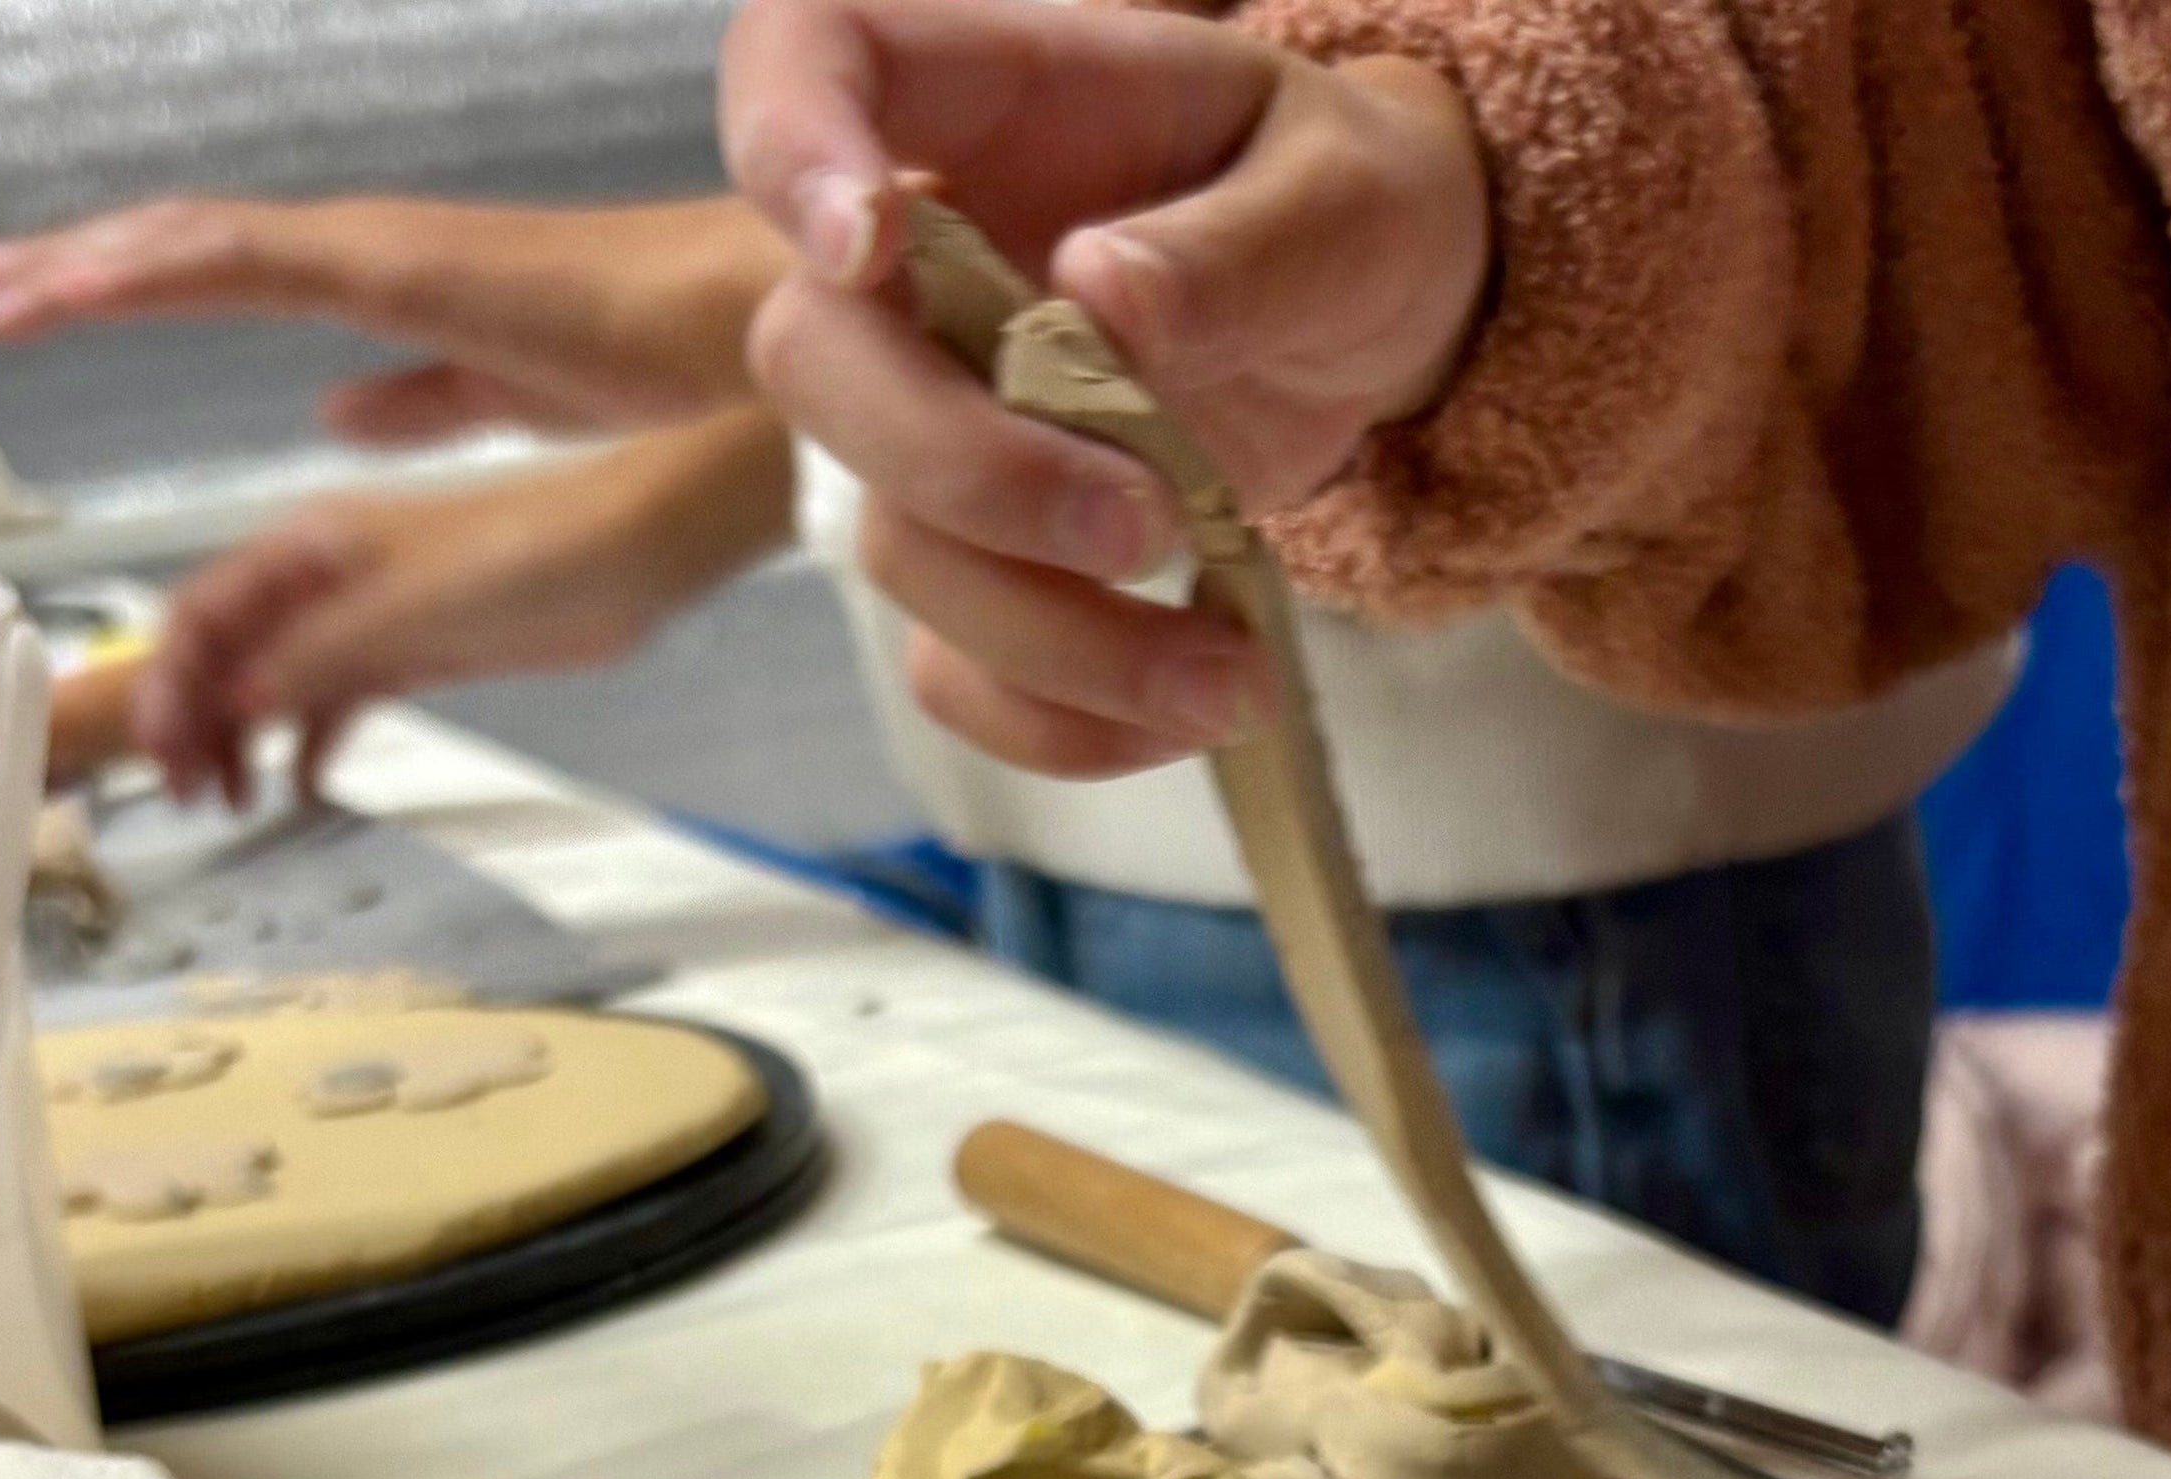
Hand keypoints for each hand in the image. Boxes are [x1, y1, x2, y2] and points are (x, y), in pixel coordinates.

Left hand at [0, 196, 783, 441]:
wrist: (732, 332)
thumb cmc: (657, 361)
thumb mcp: (508, 399)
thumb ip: (421, 400)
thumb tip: (341, 412)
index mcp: (388, 280)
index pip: (228, 269)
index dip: (132, 282)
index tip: (50, 302)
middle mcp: (365, 246)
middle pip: (185, 246)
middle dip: (73, 267)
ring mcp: (372, 244)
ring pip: (191, 242)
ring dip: (85, 267)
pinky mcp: (392, 263)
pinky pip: (248, 259)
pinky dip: (159, 270)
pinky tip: (90, 285)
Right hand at [135, 412, 794, 805]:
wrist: (625, 557)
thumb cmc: (530, 553)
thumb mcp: (407, 614)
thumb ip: (319, 657)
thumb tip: (238, 700)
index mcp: (308, 546)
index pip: (203, 613)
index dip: (171, 685)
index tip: (164, 751)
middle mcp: (327, 577)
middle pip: (231, 651)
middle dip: (196, 721)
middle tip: (189, 795)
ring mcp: (372, 616)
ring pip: (281, 681)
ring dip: (248, 738)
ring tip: (233, 802)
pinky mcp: (420, 650)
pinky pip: (343, 697)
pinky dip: (315, 738)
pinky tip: (300, 782)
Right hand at [722, 0, 1488, 773]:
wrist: (1380, 318)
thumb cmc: (1342, 207)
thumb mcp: (1342, 191)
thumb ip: (1233, 241)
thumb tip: (1102, 298)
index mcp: (984, 99)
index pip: (806, 59)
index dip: (790, 145)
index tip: (865, 241)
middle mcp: (920, 264)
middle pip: (815, 361)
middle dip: (963, 472)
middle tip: (1139, 526)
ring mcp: (938, 421)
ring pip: (896, 545)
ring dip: (1054, 640)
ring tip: (1228, 674)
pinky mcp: (988, 559)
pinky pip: (959, 669)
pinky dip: (1061, 721)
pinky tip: (1185, 713)